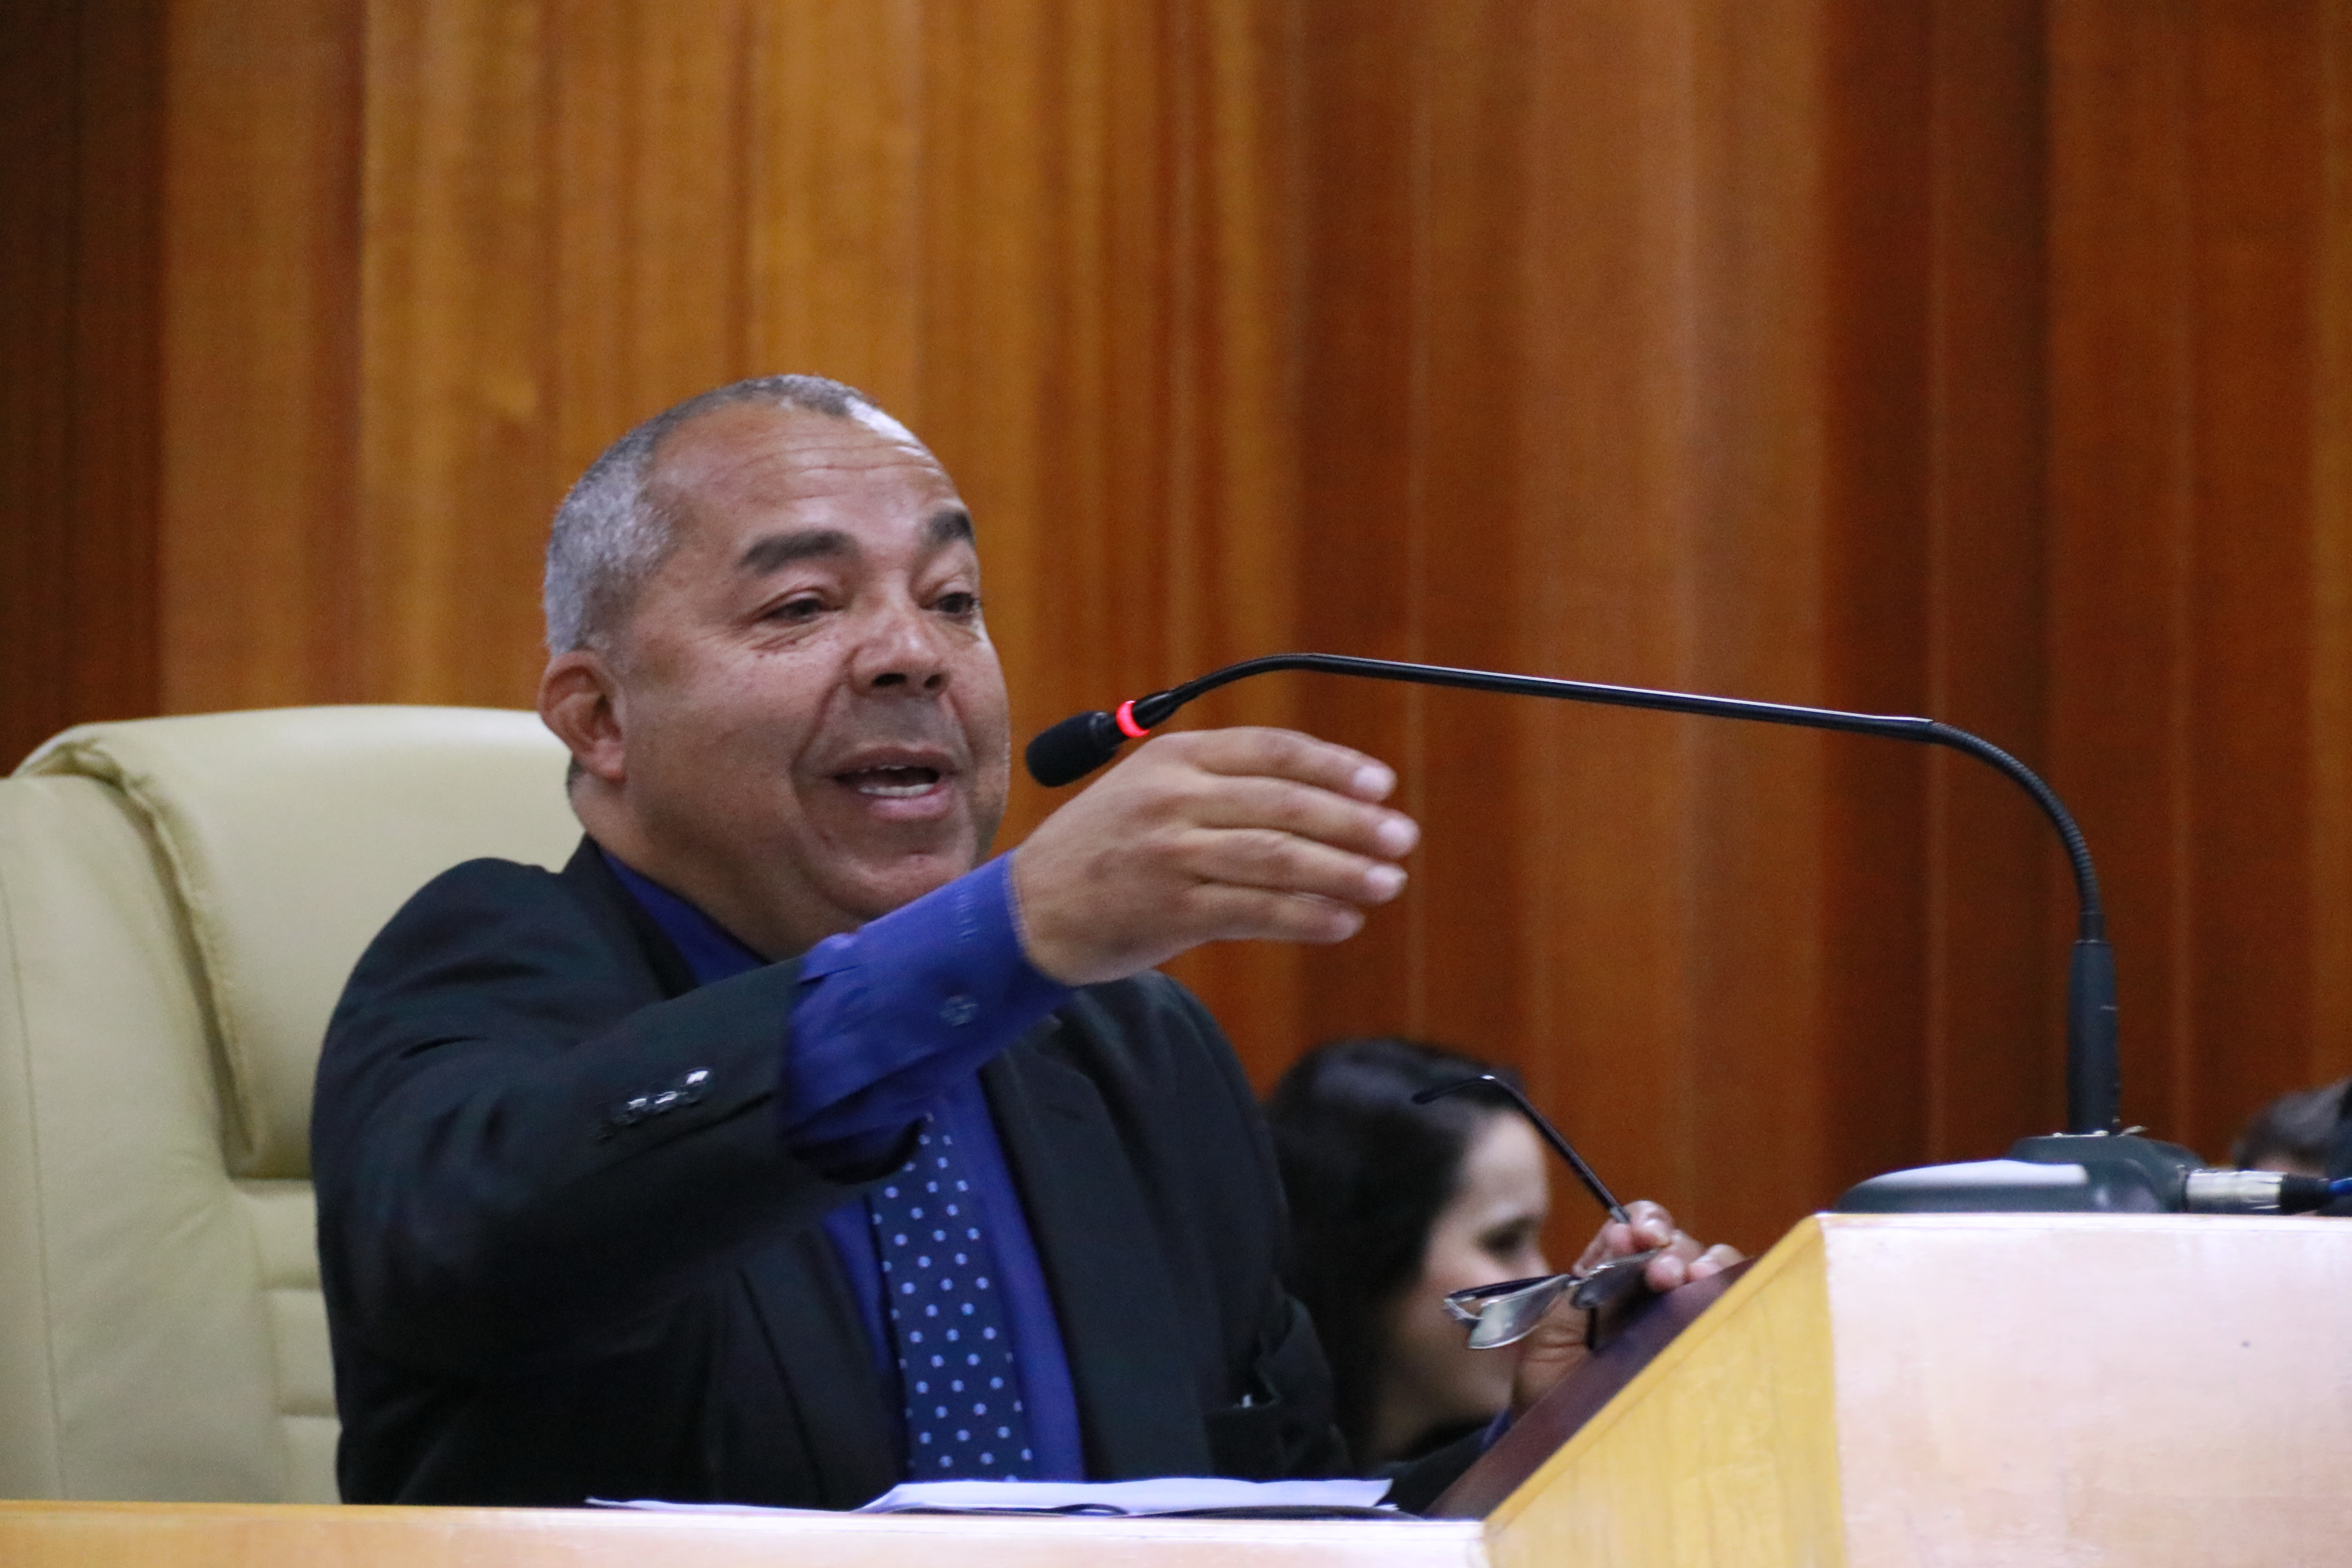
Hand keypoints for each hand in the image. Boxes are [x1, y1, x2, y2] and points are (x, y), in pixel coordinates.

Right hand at [1010, 727, 1418, 985]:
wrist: (1031, 909)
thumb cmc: (1107, 848)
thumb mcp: (1152, 789)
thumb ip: (1223, 784)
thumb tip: (1324, 797)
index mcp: (1173, 758)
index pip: (1271, 750)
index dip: (1334, 766)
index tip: (1382, 785)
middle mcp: (1172, 799)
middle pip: (1284, 804)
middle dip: (1353, 821)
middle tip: (1401, 837)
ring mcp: (1170, 856)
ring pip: (1277, 858)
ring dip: (1343, 871)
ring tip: (1387, 882)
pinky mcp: (1170, 911)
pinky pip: (1254, 911)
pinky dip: (1306, 916)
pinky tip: (1342, 921)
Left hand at [1508, 1200, 1741, 1417]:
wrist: (1567, 1453)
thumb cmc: (1554, 1396)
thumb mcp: (1551, 1337)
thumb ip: (1578, 1289)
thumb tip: (1618, 1235)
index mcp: (1609, 1280)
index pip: (1635, 1232)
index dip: (1641, 1225)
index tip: (1634, 1238)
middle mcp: (1650, 1292)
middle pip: (1677, 1244)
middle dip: (1671, 1245)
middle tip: (1661, 1271)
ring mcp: (1683, 1317)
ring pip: (1711, 1267)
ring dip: (1705, 1262)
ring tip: (1693, 1278)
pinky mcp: (1711, 1345)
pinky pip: (1734, 1306)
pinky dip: (1731, 1291)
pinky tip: (1717, 1293)